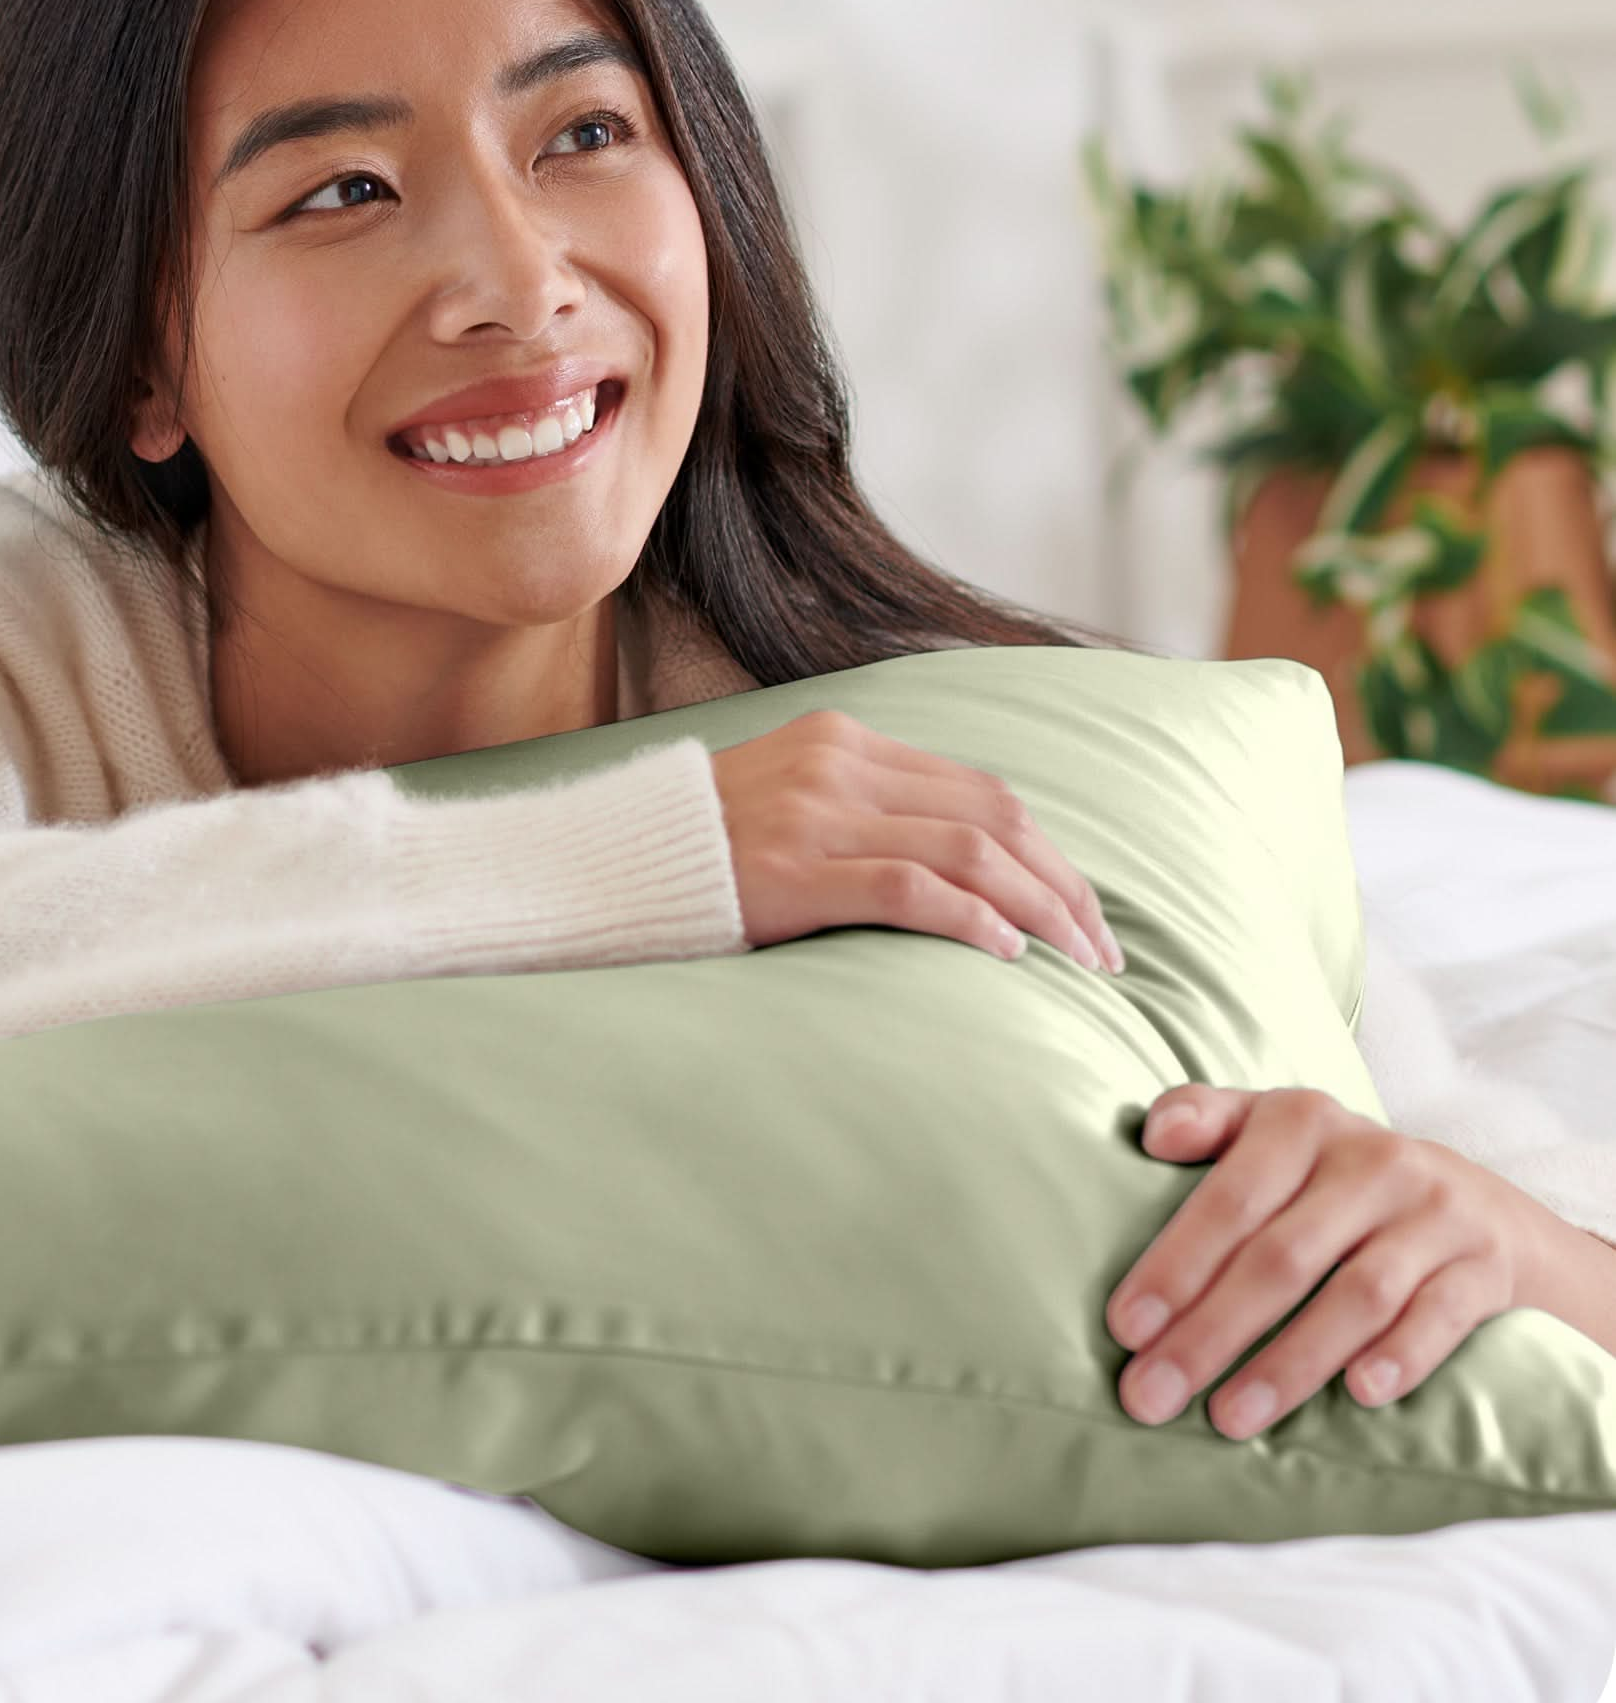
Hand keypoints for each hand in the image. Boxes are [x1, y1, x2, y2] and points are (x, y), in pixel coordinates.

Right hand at [707, 711, 1120, 973]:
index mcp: (841, 741)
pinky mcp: (792, 871)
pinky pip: (910, 889)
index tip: (1083, 909)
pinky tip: (1006, 955)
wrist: (599, 864)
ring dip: (1039, 910)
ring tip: (1076, 962)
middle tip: (1102, 951)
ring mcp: (813, 814)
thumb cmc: (698, 854)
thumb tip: (955, 869)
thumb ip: (860, 813)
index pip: (981, 789)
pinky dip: (972, 920)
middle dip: (1062, 885)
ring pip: (968, 850)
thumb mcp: (784, 804)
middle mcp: (836, 765)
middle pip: (993, 816)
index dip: (1048, 852)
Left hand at [1104, 1083, 1539, 1438]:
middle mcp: (1372, 1161)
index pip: (1229, 1199)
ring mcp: (1434, 1215)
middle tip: (1152, 1396)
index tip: (1124, 1330)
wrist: (1483, 1205)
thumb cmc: (1338, 1174)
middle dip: (1210, 1333)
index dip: (1174, 1265)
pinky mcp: (1484, 1267)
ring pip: (1356, 1296)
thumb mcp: (1274, 1128)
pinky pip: (1441, 1316)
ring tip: (1229, 1418)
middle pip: (1282, 1258)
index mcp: (1302, 1122)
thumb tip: (1154, 1135)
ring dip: (1290, 1364)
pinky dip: (1400, 1356)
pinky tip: (1359, 1396)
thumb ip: (1208, 1118)